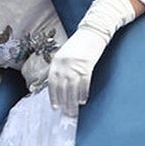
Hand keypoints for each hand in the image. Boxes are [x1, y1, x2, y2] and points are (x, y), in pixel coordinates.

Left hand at [48, 0, 136, 116]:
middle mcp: (64, 64)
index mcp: (56, 61)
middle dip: (64, 102)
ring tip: (74, 110)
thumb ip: (60, 69)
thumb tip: (59, 87)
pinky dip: (83, 93)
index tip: (55, 107)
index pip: (52, 83)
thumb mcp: (65, 55)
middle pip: (62, 88)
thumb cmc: (79, 45)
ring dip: (72, 101)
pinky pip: (84, 83)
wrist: (92, 32)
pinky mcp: (87, 65)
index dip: (53, 96)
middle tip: (66, 113)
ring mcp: (75, 65)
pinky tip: (83, 100)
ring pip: (72, 88)